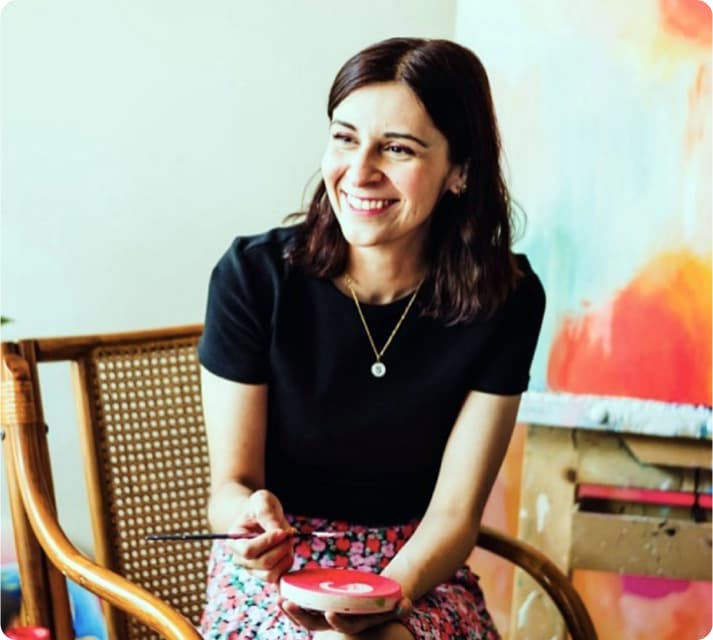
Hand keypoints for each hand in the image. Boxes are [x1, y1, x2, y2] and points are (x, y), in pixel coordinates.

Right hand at [228, 489, 293, 581]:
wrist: (260, 516)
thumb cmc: (258, 507)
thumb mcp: (262, 500)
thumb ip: (267, 513)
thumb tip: (280, 532)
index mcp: (234, 540)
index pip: (248, 550)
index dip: (268, 542)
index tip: (281, 532)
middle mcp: (241, 559)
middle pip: (263, 563)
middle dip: (281, 548)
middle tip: (289, 535)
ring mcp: (253, 569)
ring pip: (271, 575)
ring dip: (286, 558)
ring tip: (288, 543)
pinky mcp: (267, 574)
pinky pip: (277, 582)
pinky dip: (287, 573)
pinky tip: (290, 557)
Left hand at [278, 596, 411, 633]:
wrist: (376, 605)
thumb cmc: (385, 606)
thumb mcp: (396, 606)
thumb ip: (401, 607)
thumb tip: (406, 605)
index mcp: (356, 623)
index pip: (345, 627)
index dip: (338, 623)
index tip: (329, 614)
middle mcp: (338, 622)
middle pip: (316, 625)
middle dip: (300, 616)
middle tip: (286, 603)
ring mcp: (327, 617)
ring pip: (306, 618)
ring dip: (291, 610)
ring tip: (278, 599)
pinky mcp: (320, 607)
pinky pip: (303, 607)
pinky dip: (292, 601)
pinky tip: (281, 592)